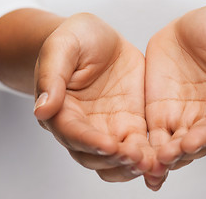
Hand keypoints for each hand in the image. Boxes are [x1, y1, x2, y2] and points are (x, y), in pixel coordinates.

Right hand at [33, 13, 152, 181]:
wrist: (98, 38)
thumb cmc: (74, 38)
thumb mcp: (61, 47)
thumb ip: (51, 76)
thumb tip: (42, 109)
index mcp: (61, 110)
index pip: (72, 133)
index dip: (90, 142)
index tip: (109, 146)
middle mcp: (84, 126)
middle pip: (93, 156)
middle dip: (114, 160)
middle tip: (134, 157)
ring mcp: (108, 128)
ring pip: (116, 161)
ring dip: (131, 166)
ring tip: (150, 164)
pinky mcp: (131, 125)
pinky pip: (140, 147)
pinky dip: (150, 158)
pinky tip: (163, 162)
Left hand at [144, 5, 205, 189]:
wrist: (191, 27)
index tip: (190, 142)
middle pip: (195, 143)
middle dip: (180, 153)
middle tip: (164, 159)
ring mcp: (181, 117)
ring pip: (172, 146)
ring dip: (161, 160)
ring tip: (147, 168)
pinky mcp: (159, 114)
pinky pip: (152, 136)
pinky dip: (144, 152)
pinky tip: (133, 164)